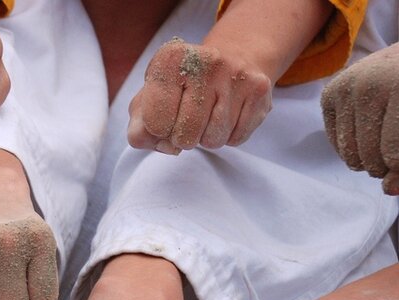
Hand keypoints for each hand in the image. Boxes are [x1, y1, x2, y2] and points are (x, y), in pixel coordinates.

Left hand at [128, 38, 271, 153]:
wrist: (234, 57)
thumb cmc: (181, 86)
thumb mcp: (150, 100)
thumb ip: (139, 128)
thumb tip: (160, 144)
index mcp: (170, 59)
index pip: (154, 123)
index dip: (158, 131)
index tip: (164, 119)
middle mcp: (205, 61)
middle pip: (184, 136)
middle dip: (182, 137)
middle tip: (187, 119)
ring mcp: (235, 75)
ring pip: (213, 140)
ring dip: (206, 137)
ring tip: (208, 114)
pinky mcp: (259, 90)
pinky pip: (236, 138)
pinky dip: (228, 135)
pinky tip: (228, 113)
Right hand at [322, 34, 398, 193]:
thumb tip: (388, 187)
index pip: (398, 157)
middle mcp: (372, 82)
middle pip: (372, 159)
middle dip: (390, 164)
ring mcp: (347, 85)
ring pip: (350, 156)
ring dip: (372, 158)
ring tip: (392, 137)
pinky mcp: (330, 92)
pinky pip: (336, 144)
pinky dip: (356, 147)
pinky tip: (373, 128)